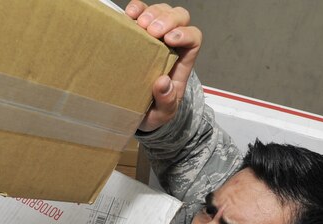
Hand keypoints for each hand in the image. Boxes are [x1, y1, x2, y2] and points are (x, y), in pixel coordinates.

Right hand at [126, 1, 202, 131]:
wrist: (136, 113)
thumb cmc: (154, 111)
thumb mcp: (163, 114)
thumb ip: (167, 102)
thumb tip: (163, 82)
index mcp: (182, 62)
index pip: (194, 39)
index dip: (185, 33)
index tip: (169, 39)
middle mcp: (171, 45)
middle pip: (180, 18)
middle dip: (167, 19)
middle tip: (152, 31)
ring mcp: (154, 37)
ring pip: (162, 11)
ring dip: (152, 12)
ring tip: (140, 25)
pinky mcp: (136, 34)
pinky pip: (141, 12)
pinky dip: (136, 9)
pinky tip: (129, 15)